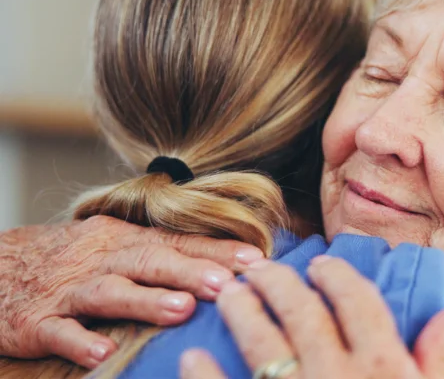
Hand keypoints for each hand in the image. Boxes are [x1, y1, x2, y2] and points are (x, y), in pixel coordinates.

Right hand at [0, 215, 263, 368]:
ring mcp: (68, 289)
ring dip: (146, 301)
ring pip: (109, 292)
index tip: (256, 261)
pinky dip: (80, 341)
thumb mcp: (113, 244)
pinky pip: (59, 331)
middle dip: (192, 272)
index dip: (216, 250)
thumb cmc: (70, 258)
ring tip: (181, 311)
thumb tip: (219, 265)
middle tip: (228, 286)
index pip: (177, 242)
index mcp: (123, 240)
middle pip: (150, 261)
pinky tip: (103, 353)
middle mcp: (101, 259)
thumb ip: (158, 253)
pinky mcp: (36, 321)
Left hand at [179, 256, 443, 378]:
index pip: (357, 302)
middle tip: (260, 268)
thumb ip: (440, 359)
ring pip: (262, 342)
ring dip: (242, 311)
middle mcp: (337, 375)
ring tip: (229, 293)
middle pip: (303, 311)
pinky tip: (192, 357)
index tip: (322, 264)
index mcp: (383, 367)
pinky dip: (204, 376)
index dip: (338, 276)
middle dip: (279, 282)